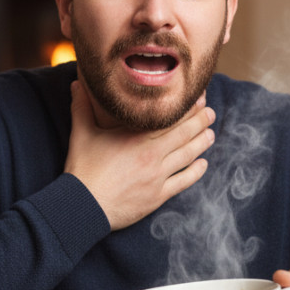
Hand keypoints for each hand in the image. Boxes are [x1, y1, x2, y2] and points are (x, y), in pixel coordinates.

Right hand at [64, 80, 214, 229]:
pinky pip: (183, 181)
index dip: (186, 107)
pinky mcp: (158, 195)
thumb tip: (77, 84)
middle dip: (200, 121)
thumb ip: (81, 107)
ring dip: (202, 143)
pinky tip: (203, 164)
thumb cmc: (82, 169)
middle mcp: (152, 155)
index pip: (169, 118)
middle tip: (210, 112)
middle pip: (184, 135)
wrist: (84, 206)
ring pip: (187, 156)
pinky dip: (196, 172)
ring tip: (211, 133)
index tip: (197, 97)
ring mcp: (158, 176)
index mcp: (137, 138)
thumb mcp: (81, 134)